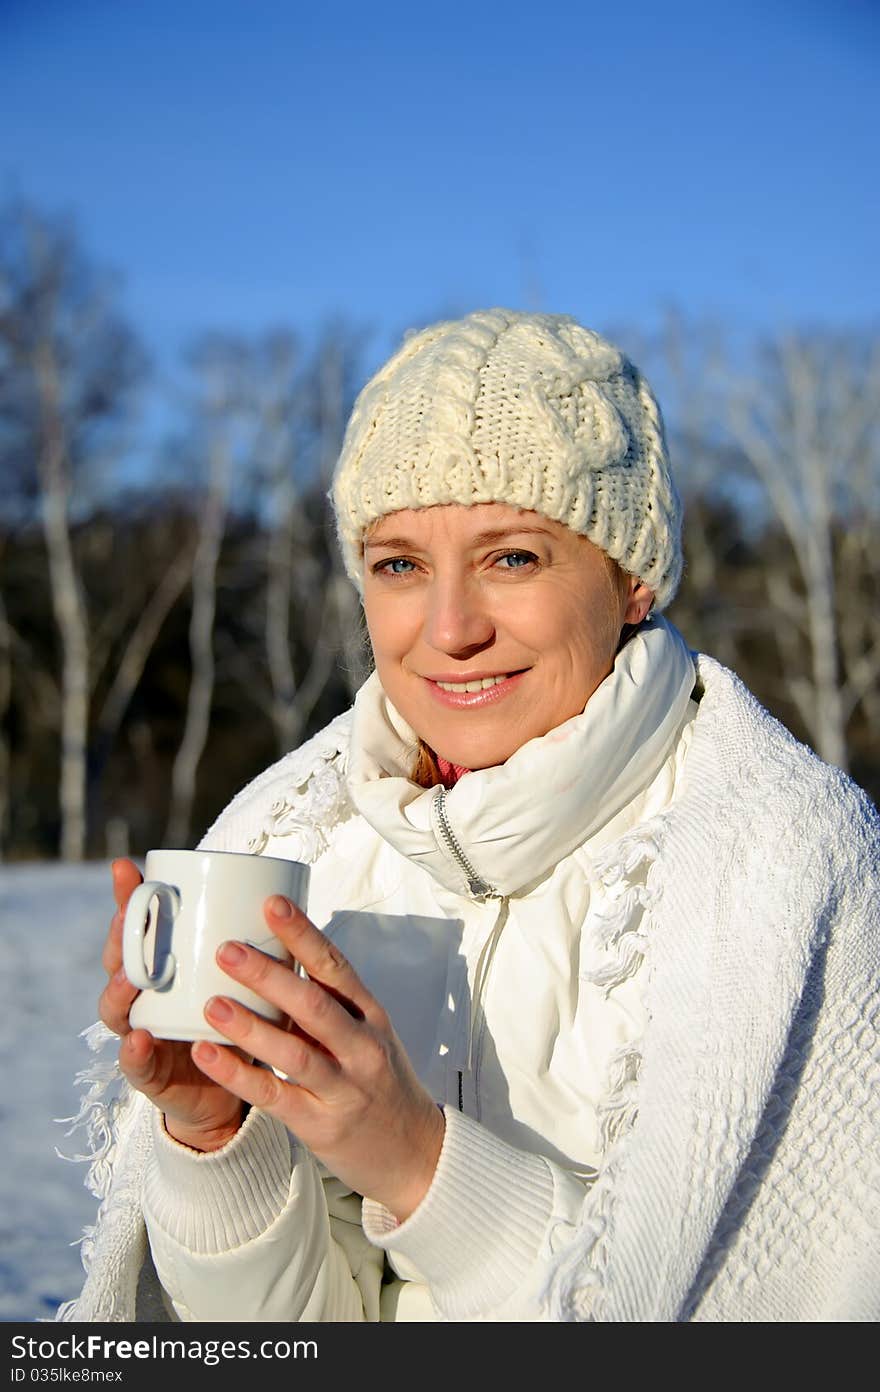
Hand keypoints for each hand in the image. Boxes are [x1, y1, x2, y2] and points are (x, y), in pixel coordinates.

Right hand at [99, 858, 245, 1151]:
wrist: (229, 1094)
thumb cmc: (237, 1024)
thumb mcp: (243, 982)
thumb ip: (248, 948)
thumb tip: (276, 890)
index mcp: (161, 969)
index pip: (136, 929)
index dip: (128, 899)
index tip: (127, 868)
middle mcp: (143, 999)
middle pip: (118, 963)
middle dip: (118, 939)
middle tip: (125, 917)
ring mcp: (140, 1035)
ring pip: (116, 1009)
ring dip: (119, 991)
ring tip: (131, 978)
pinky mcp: (150, 1075)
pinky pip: (137, 1065)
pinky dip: (135, 1054)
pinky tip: (139, 1041)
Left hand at [190, 896, 445, 1221]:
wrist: (417, 1154)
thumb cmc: (381, 1083)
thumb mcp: (367, 1033)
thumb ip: (329, 1002)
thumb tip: (276, 955)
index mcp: (371, 1015)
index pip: (336, 966)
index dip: (303, 934)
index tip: (272, 904)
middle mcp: (362, 1047)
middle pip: (314, 1004)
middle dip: (269, 975)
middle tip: (226, 949)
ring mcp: (345, 1088)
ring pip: (294, 1052)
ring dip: (250, 1026)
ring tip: (210, 1003)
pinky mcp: (322, 1125)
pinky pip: (275, 1097)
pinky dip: (239, 1074)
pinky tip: (209, 1055)